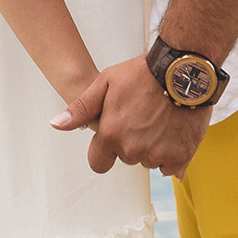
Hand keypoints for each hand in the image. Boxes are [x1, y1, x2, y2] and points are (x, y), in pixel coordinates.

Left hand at [52, 55, 211, 178]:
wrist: (182, 70)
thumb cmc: (141, 74)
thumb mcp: (105, 83)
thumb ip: (80, 109)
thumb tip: (55, 125)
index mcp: (110, 134)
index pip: (98, 163)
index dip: (104, 150)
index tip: (114, 135)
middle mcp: (132, 149)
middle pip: (126, 159)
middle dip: (130, 143)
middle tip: (141, 118)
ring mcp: (157, 154)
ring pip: (149, 161)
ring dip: (152, 147)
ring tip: (158, 120)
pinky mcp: (180, 156)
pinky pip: (169, 167)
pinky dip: (171, 154)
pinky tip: (172, 131)